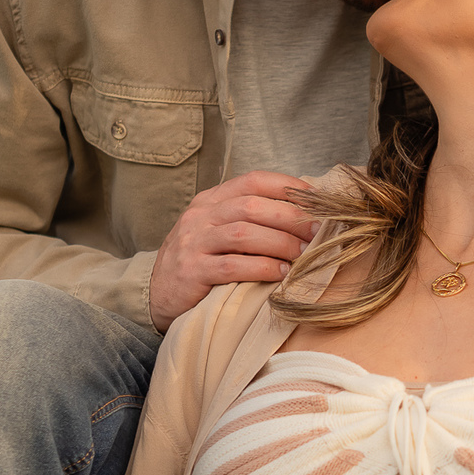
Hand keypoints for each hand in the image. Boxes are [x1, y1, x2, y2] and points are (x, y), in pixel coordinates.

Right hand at [149, 171, 318, 331]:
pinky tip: (281, 273)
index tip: (314, 197)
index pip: (252, 180)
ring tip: (303, 254)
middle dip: (290, 217)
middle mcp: (200, 216)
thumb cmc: (199, 262)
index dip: (286, 185)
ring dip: (280, 243)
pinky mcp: (193, 272)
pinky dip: (262, 268)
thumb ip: (248, 219)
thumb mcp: (217, 231)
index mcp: (210, 200)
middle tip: (317, 231)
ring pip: (244, 233)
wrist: (156, 293)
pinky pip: (233, 266)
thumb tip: (301, 215)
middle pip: (251, 206)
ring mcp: (194, 243)